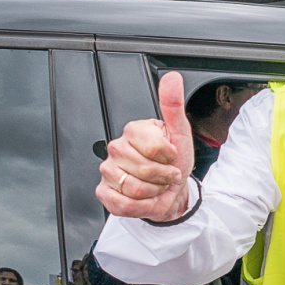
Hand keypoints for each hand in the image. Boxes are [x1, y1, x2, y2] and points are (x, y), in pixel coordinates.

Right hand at [95, 72, 194, 220]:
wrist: (171, 191)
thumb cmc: (174, 162)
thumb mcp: (180, 132)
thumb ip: (173, 105)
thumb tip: (171, 78)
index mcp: (134, 131)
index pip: (155, 148)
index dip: (169, 158)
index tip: (170, 157)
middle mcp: (116, 148)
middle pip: (145, 170)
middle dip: (163, 178)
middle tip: (164, 174)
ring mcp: (107, 170)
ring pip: (134, 188)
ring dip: (153, 192)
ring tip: (155, 185)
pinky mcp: (103, 192)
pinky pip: (122, 204)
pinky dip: (140, 206)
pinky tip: (143, 198)